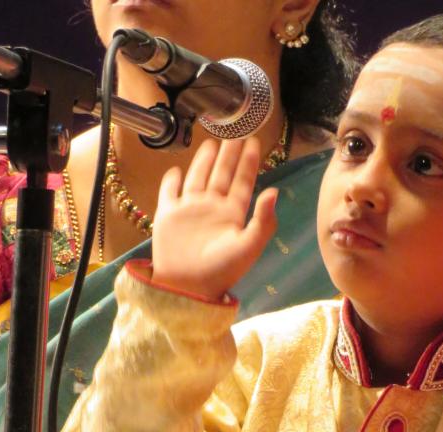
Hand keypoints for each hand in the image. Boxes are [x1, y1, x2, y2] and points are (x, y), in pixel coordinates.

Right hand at [152, 137, 277, 300]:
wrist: (189, 288)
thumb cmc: (221, 271)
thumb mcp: (248, 246)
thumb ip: (263, 220)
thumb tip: (274, 191)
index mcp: (232, 214)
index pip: (243, 182)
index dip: (249, 162)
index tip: (254, 142)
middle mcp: (212, 208)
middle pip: (222, 174)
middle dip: (229, 154)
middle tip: (236, 133)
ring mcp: (189, 210)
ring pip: (198, 177)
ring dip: (204, 161)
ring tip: (211, 143)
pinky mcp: (168, 215)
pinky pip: (169, 192)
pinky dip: (172, 180)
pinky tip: (176, 170)